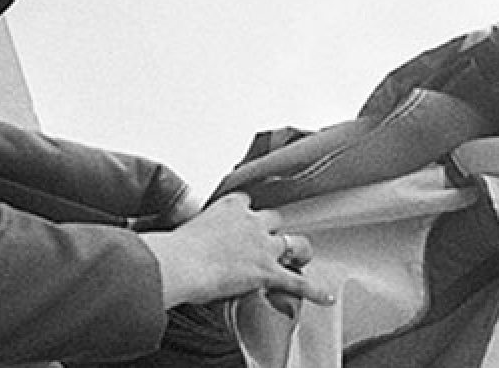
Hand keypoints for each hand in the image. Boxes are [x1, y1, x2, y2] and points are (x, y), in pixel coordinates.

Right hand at [140, 192, 334, 308]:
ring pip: (293, 243)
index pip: (247, 202)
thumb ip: (191, 229)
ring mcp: (262, 246)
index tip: (246, 219)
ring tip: (300, 257)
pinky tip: (325, 297)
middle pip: (274, 219)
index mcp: (230, 207)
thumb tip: (174, 239)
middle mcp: (251, 222)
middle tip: (268, 242)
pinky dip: (314, 290)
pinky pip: (298, 281)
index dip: (248, 213)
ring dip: (297, 250)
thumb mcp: (183, 228)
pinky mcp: (267, 272)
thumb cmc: (173, 249)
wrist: (179, 263)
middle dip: (273, 230)